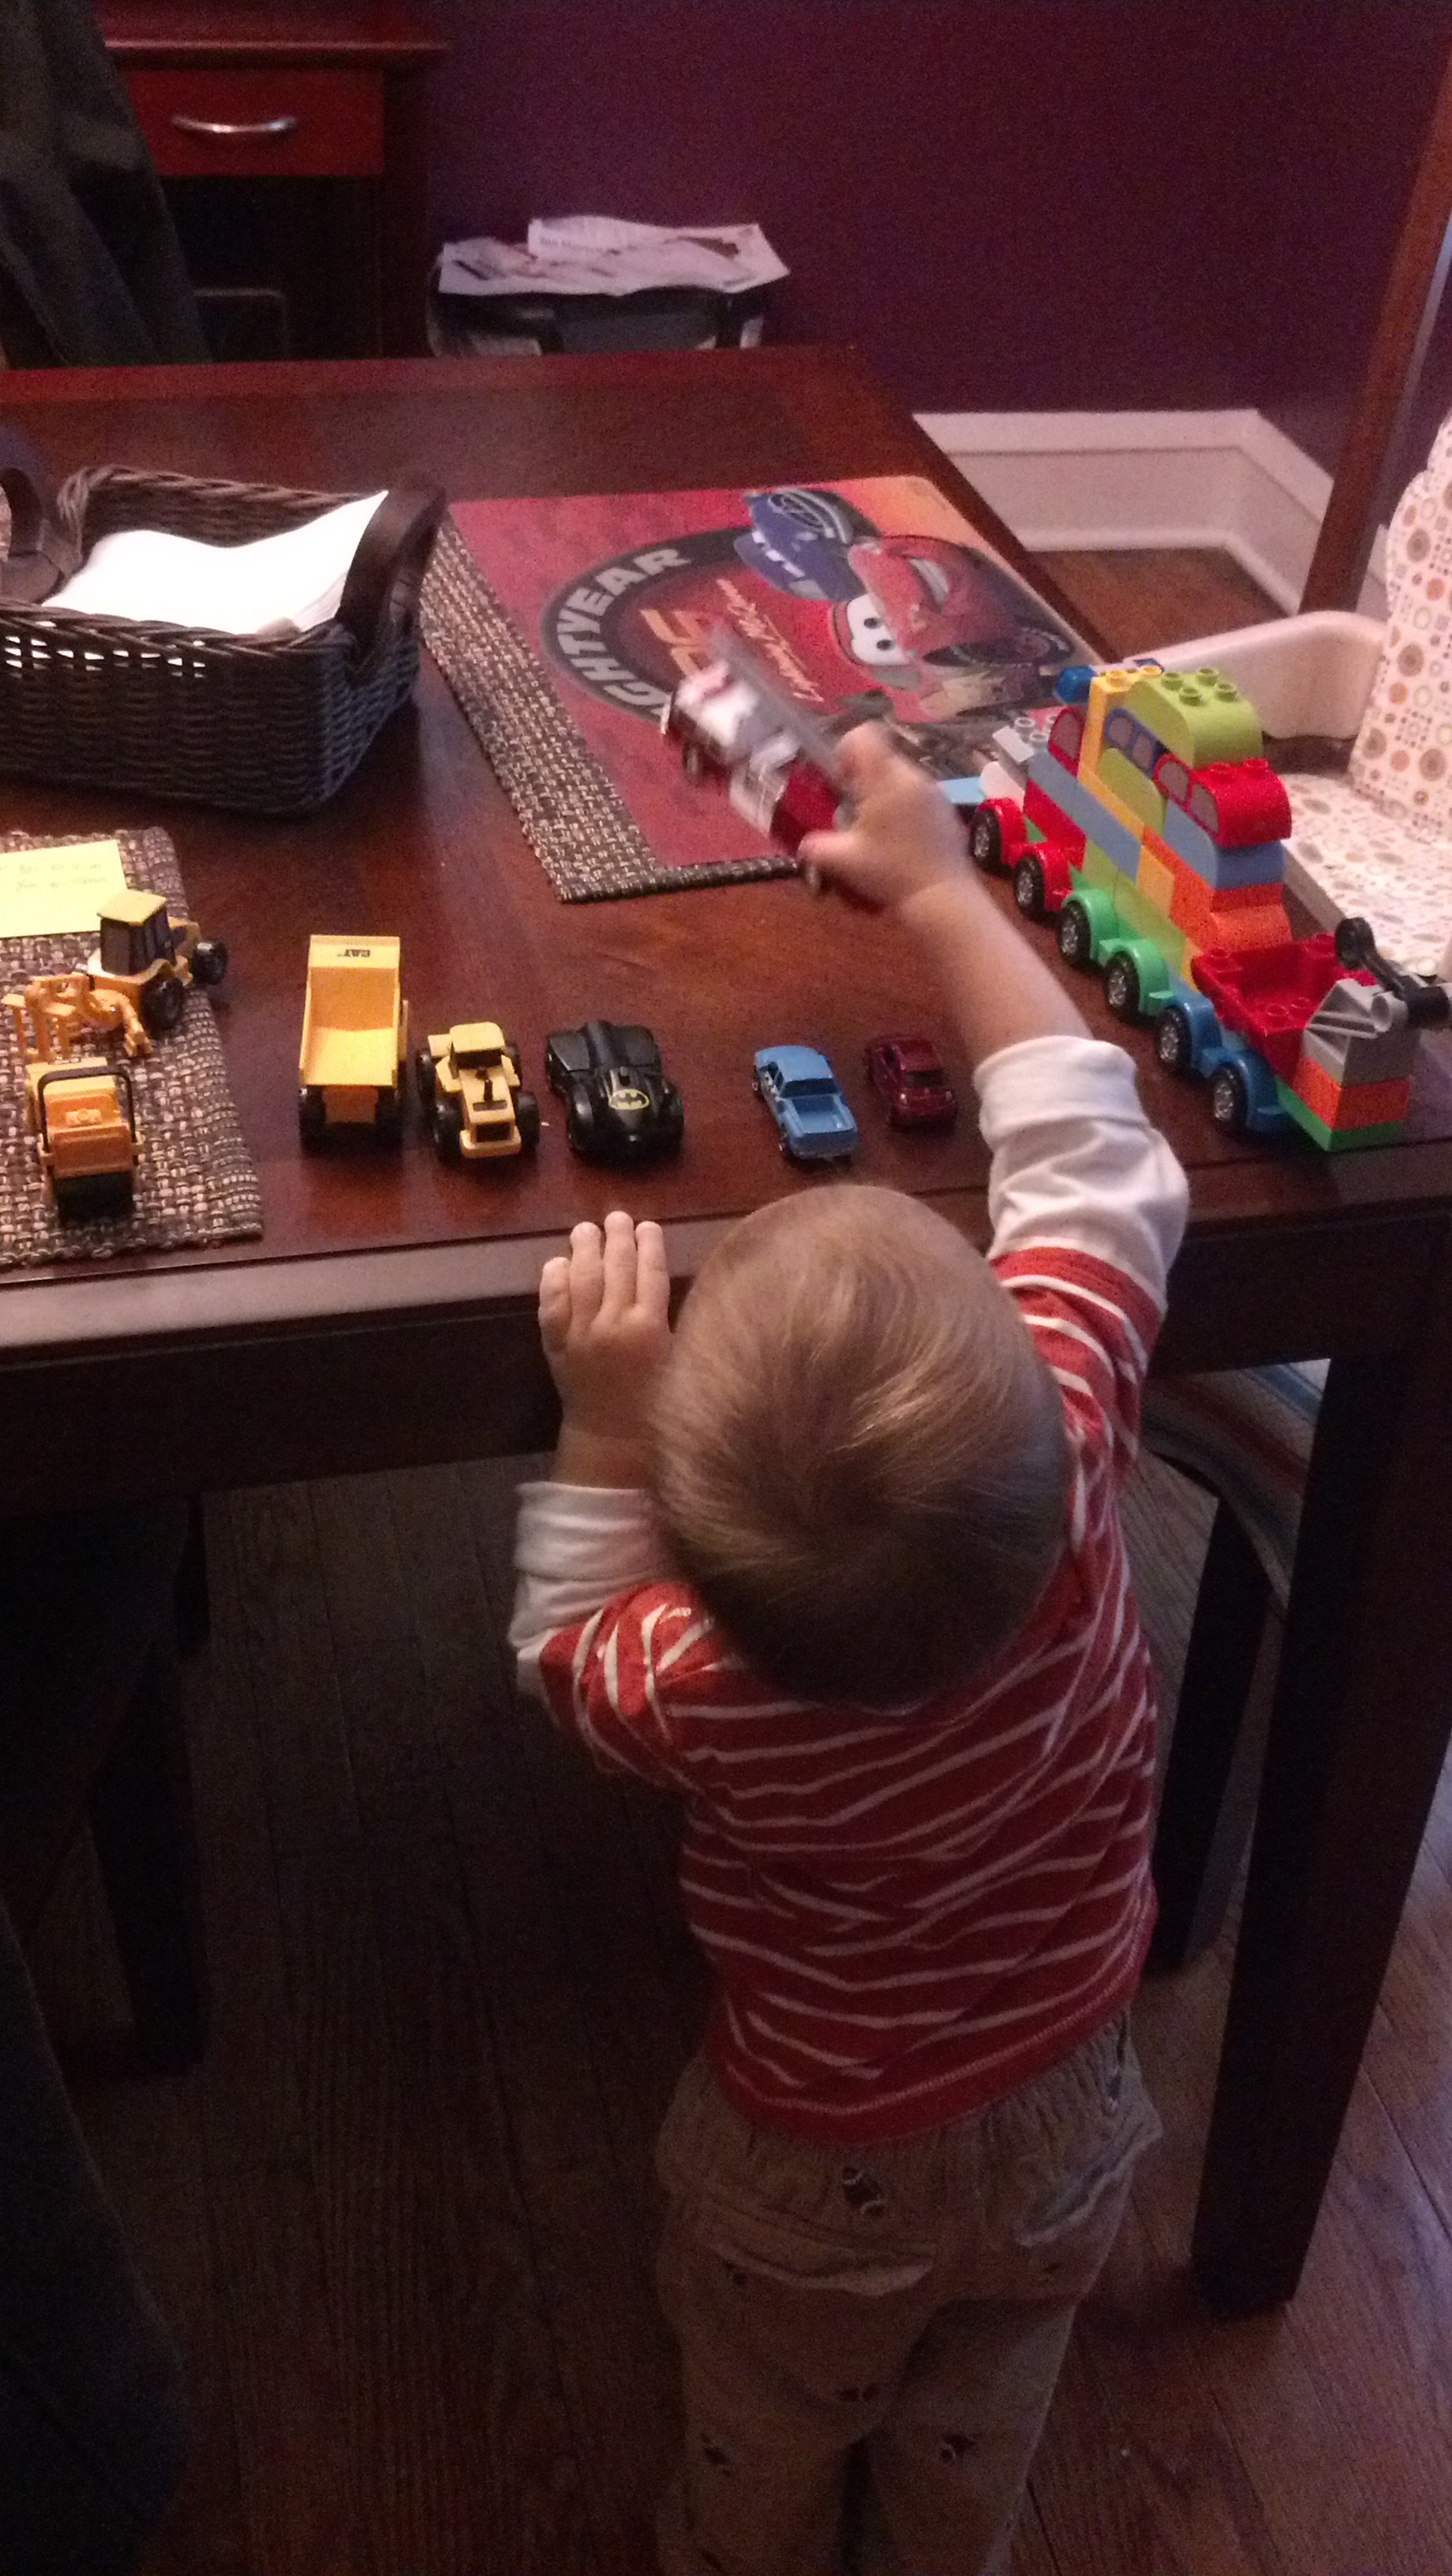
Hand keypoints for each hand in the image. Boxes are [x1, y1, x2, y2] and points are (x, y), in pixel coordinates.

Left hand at [539, 1210, 671, 1483]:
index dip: (650, 1244)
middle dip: (617, 1236)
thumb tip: (657, 1275)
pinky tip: (559, 1263)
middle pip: (616, 1266)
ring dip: (584, 1248)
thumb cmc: (654, 1400)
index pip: (651, 1271)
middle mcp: (613, 1323)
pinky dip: (553, 1279)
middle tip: (617, 1217)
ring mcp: (580, 1332)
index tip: (649, 1226)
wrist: (611, 1436)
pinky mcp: (556, 1343)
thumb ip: (666, 1318)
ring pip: (581, 1277)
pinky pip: (551, 1302)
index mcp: (650, 1328)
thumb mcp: (676, 1359)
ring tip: (587, 1229)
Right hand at [798, 723, 969, 918]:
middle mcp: (911, 776)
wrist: (941, 895)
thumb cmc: (890, 872)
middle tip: (854, 810)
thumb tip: (804, 844)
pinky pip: (918, 793)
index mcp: (885, 780)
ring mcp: (933, 791)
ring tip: (877, 828)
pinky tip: (901, 839)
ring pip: (899, 775)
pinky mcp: (946, 808)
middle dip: (863, 777)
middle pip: (881, 756)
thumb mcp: (844, 861)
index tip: (841, 780)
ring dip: (883, 792)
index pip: (863, 735)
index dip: (846, 750)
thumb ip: (817, 847)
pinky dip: (904, 806)